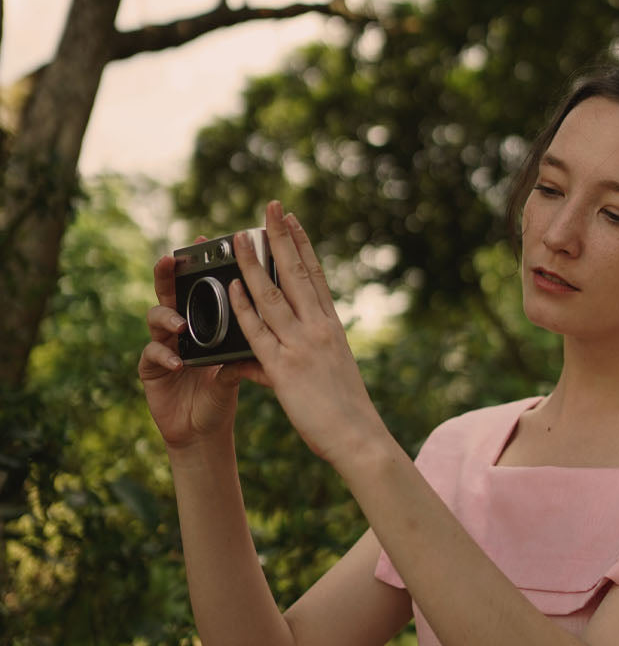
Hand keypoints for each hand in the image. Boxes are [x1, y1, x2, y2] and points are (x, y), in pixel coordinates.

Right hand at [138, 242, 265, 450]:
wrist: (205, 430)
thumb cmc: (223, 391)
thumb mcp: (238, 364)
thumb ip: (246, 342)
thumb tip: (269, 319)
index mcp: (201, 321)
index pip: (197, 286)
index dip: (196, 263)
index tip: (201, 240)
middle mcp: (178, 328)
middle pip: (169, 293)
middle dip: (166, 275)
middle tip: (169, 260)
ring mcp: (161, 346)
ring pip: (154, 320)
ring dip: (167, 318)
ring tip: (180, 323)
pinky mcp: (150, 370)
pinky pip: (152, 356)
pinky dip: (164, 357)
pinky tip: (177, 362)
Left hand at [228, 200, 386, 466]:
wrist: (359, 438)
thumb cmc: (345, 412)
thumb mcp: (326, 374)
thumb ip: (292, 359)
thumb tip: (263, 359)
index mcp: (331, 326)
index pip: (314, 275)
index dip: (301, 244)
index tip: (291, 219)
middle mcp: (318, 327)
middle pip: (295, 273)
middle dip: (280, 237)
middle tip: (269, 206)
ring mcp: (301, 345)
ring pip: (272, 294)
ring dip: (252, 263)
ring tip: (238, 236)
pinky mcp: (284, 368)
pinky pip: (259, 331)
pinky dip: (244, 307)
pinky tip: (232, 286)